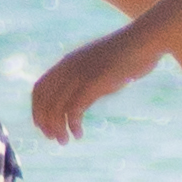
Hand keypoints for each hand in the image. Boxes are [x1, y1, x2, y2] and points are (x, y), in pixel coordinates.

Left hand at [28, 30, 142, 143]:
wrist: (144, 41)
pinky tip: (78, 134)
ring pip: (57, 106)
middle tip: (52, 138)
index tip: (42, 126)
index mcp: (67, 62)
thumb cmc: (126, 55)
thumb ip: (87, 79)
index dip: (37, 109)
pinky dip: (73, 124)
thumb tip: (82, 98)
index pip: (39, 88)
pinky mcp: (94, 83)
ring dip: (57, 127)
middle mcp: (69, 68)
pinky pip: (75, 108)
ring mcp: (81, 74)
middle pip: (44, 100)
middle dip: (44, 122)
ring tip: (64, 141)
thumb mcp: (99, 66)